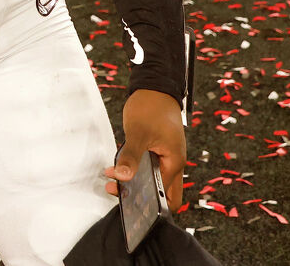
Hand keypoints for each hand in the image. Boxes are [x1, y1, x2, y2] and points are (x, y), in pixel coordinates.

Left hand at [106, 89, 187, 212]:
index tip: (125, 199)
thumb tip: (123, 177)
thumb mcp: (139, 132)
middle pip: (164, 193)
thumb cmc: (152, 106)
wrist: (154, 87)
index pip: (165, 194)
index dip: (147, 201)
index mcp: (174, 162)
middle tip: (120, 194)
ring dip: (136, 183)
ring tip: (114, 180)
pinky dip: (135, 171)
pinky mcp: (157, 150)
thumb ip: (131, 156)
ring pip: (154, 179)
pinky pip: (148, 167)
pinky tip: (119, 168)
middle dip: (144, 198)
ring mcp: (166, 156)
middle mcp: (173, 162)